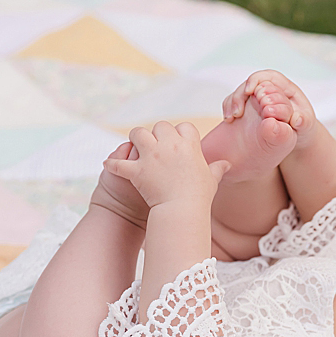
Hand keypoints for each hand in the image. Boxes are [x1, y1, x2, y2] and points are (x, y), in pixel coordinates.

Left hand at [104, 121, 229, 210]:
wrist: (183, 210)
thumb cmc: (200, 196)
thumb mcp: (211, 180)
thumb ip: (217, 169)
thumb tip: (226, 164)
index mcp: (189, 145)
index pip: (184, 127)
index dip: (179, 132)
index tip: (177, 141)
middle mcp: (169, 145)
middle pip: (160, 126)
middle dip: (156, 133)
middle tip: (154, 143)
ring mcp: (151, 156)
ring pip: (137, 134)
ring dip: (135, 138)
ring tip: (134, 146)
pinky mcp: (137, 170)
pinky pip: (119, 163)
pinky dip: (113, 164)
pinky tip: (108, 165)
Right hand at [222, 69, 318, 137]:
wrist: (295, 135)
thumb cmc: (302, 124)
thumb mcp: (306, 124)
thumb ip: (304, 121)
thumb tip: (296, 119)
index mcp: (283, 87)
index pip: (266, 76)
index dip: (255, 80)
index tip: (249, 91)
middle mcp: (267, 89)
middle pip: (248, 84)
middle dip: (239, 96)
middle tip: (236, 113)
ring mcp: (256, 98)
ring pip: (238, 93)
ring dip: (231, 103)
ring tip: (230, 119)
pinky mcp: (247, 106)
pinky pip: (233, 103)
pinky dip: (229, 110)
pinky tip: (229, 121)